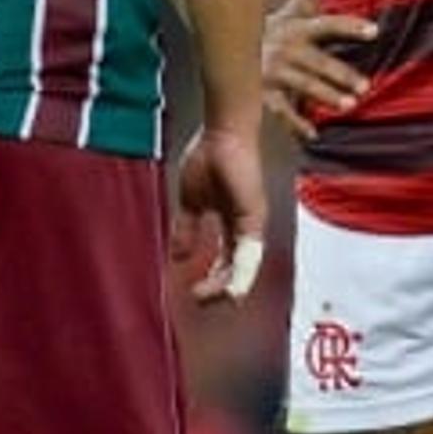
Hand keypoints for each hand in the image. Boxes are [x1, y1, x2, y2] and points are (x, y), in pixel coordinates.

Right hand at [173, 122, 267, 301]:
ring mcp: (252, 224)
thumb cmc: (209, 158)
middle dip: (219, 288)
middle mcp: (245, 228)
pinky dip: (240, 274)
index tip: (193, 292)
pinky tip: (229, 290)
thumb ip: (187, 230)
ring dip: (227, 287)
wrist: (223, 133)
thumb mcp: (190, 202)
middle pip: (237, 268)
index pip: (225, 260)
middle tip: (200, 300)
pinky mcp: (254, 217)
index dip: (211, 279)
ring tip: (210, 299)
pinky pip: (249, 254)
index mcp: (230, 224)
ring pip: (245, 266)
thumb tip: (177, 257)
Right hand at [262, 0, 376, 139]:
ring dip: (327, 95)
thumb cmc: (265, 35)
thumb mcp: (283, 17)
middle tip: (365, 86)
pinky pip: (282, 110)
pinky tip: (313, 134)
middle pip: (319, 61)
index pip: (328, 26)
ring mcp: (274, 72)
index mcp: (297, 30)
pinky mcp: (262, 93)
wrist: (224, 50)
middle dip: (342, 74)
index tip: (374, 32)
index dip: (350, 27)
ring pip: (304, 85)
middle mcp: (287, 49)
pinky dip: (296, 124)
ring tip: (349, 105)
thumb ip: (300, 8)